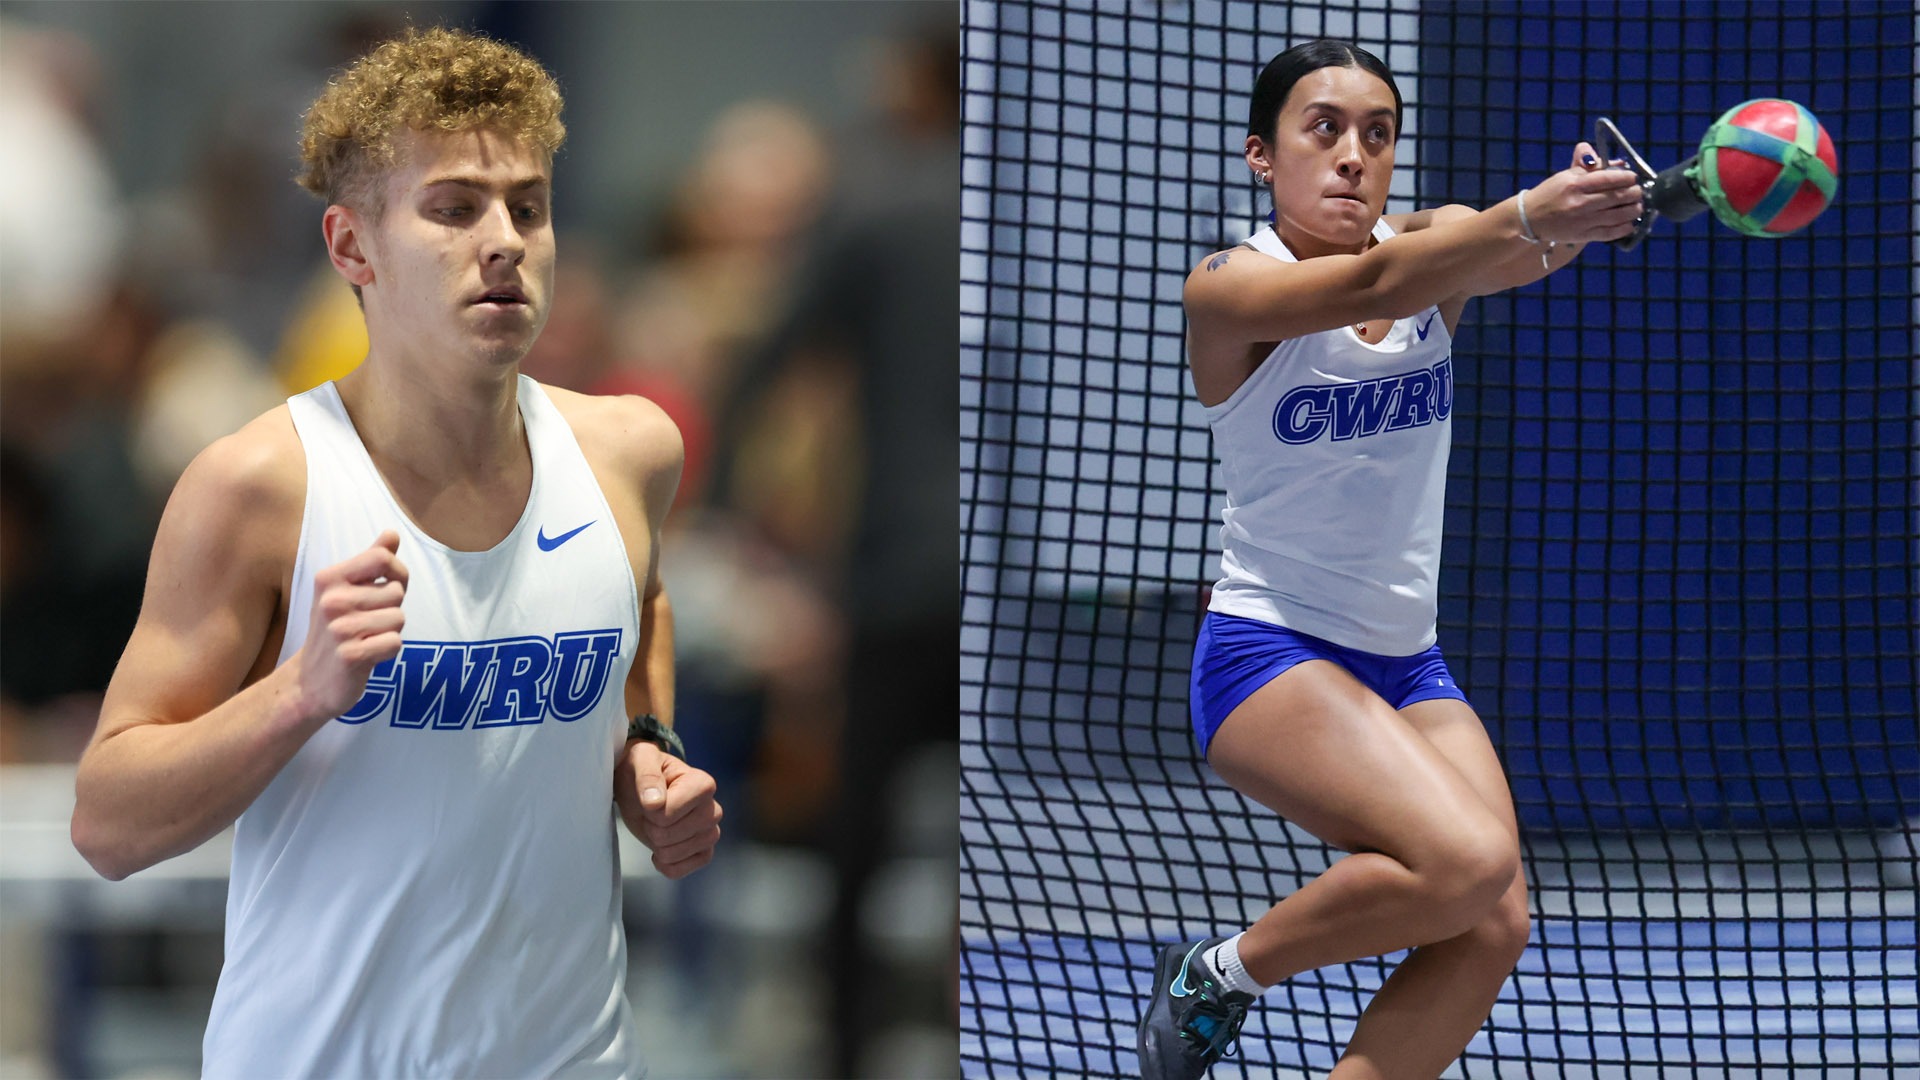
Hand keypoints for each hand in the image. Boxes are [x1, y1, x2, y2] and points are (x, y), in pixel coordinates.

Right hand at [295, 530, 407, 722]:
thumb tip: (392, 533)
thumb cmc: (335, 630)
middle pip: (396, 592)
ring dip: (389, 631)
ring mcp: (340, 629)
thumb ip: (371, 561)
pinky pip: (395, 643)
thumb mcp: (346, 591)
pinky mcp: (351, 656)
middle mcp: (332, 600)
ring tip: (365, 639)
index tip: (388, 588)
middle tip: (367, 623)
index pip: (383, 558)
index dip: (398, 573)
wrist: (308, 682)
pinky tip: (368, 655)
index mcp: (329, 578)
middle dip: (391, 609)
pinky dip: (388, 651)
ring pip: (399, 618)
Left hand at [615, 739, 721, 878]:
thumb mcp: (640, 760)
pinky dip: (664, 864)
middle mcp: (713, 810)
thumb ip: (647, 776)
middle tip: (651, 812)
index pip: (667, 814)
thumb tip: (655, 803)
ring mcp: (711, 834)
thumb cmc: (643, 769)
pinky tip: (660, 849)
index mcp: (704, 784)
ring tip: (658, 825)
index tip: (649, 796)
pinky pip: (680, 871)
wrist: (642, 787)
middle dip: (651, 827)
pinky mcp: (704, 853)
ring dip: (655, 844)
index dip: (649, 810)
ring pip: (673, 855)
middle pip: (668, 836)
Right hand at [1524, 141, 1641, 243]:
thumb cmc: (1551, 193)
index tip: (1633, 177)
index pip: (1609, 178)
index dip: (1627, 177)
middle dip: (1634, 193)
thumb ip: (1591, 167)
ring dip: (1633, 210)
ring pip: (1618, 215)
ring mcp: (1582, 221)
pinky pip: (1609, 233)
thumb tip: (1619, 164)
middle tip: (1638, 192)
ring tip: (1637, 206)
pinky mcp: (1582, 236)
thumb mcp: (1567, 175)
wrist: (1529, 219)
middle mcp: (1580, 203)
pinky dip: (1624, 228)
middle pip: (1617, 197)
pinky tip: (1630, 224)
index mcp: (1575, 184)